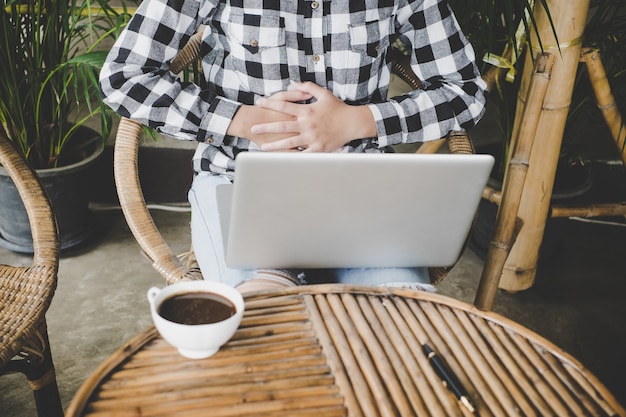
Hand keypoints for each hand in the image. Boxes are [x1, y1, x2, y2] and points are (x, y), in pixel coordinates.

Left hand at [251, 82, 375, 151]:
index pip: (284, 106)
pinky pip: (303, 154)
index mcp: (307, 111)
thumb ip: (308, 88)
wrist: (353, 123)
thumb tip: (293, 83)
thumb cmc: (338, 108)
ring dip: (275, 145)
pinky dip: (292, 157)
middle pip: (282, 126)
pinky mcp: (318, 148)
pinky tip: (282, 160)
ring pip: (289, 142)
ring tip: (263, 147)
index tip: (259, 102)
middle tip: (253, 128)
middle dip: (266, 127)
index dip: (270, 103)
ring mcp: (312, 138)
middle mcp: (307, 125)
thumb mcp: (324, 94)